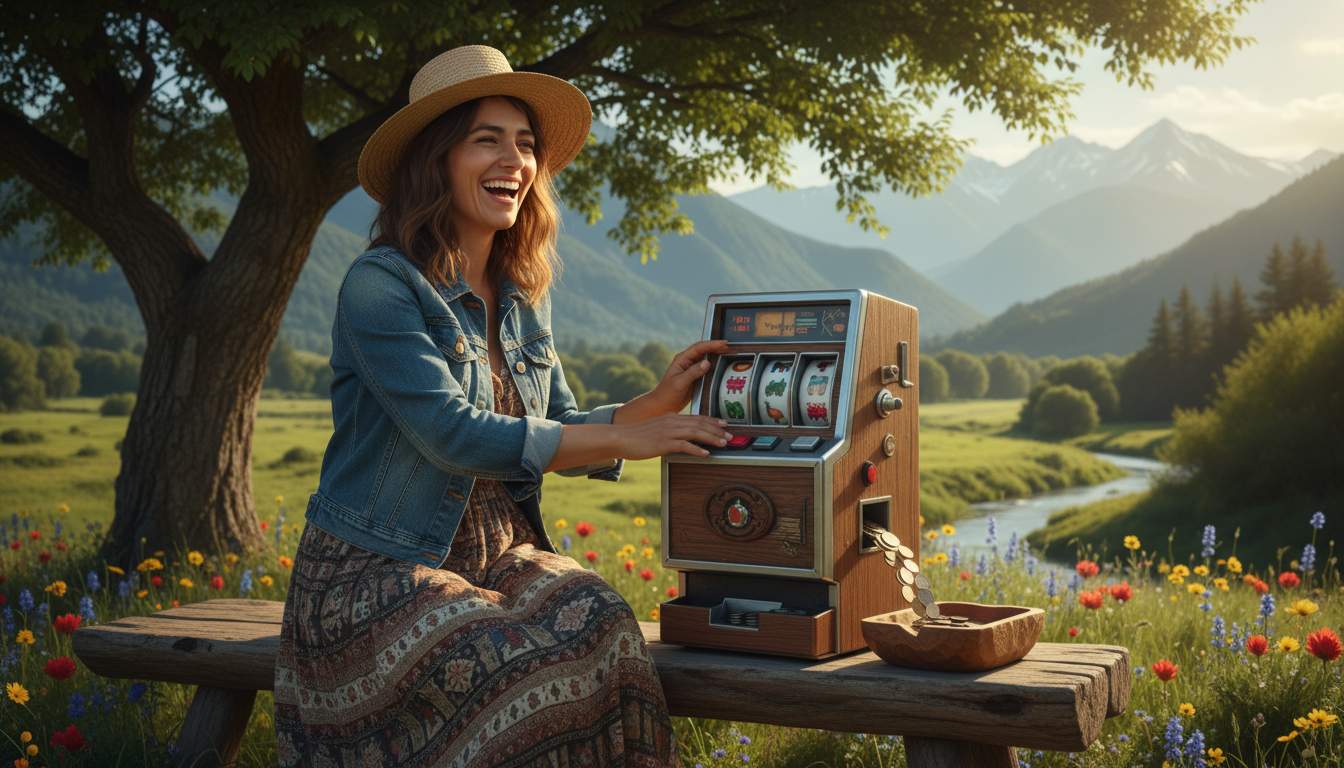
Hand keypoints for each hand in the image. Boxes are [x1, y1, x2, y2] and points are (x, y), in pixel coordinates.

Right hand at [613, 413, 732, 459]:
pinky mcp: (663, 443)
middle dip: (717, 430)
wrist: (620, 437)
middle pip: (700, 424)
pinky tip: (705, 453)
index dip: (712, 421)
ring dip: (711, 438)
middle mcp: (672, 421)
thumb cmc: (637, 436)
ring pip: (695, 432)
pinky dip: (696, 449)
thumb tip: (682, 437)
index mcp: (671, 417)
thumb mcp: (657, 428)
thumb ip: (670, 430)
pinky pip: (683, 445)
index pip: (696, 417)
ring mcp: (668, 432)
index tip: (724, 424)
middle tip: (730, 435)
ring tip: (723, 443)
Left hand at [646, 339, 731, 415]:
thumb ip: (693, 372)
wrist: (661, 406)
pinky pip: (707, 370)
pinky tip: (723, 368)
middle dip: (717, 347)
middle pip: (704, 351)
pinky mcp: (695, 378)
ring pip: (706, 359)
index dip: (712, 344)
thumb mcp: (680, 383)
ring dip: (717, 356)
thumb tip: (707, 362)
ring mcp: (691, 370)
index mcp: (681, 359)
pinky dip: (715, 367)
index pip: (698, 348)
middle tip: (731, 347)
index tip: (724, 343)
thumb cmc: (667, 394)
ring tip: (730, 355)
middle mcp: (687, 362)